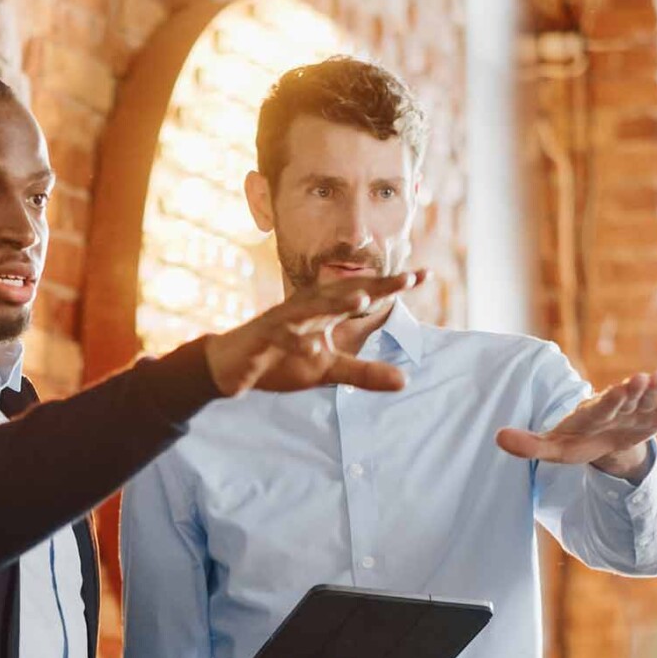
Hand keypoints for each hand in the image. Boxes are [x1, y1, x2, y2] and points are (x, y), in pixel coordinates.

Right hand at [204, 271, 426, 396]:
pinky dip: (294, 342)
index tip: (424, 276)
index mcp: (324, 311)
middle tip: (404, 279)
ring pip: (312, 309)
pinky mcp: (263, 339)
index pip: (363, 294)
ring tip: (362, 299)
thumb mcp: (327, 370)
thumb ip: (364, 373)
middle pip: (343, 293)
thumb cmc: (282, 361)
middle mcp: (306, 308)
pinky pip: (281, 339)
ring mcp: (283, 321)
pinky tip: (310, 349)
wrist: (232, 366)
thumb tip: (405, 381)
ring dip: (335, 303)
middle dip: (373, 286)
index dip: (392, 286)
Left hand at [496, 371, 656, 479]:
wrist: (599, 439)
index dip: (608, 401)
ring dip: (653, 393)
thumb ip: (528, 444)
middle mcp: (614, 408)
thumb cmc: (574, 442)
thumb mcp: (552, 448)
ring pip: (644, 401)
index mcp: (590, 414)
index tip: (616, 390)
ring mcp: (633, 412)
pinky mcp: (649, 419)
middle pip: (623, 400)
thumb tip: (497, 438)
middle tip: (640, 379)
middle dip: (631, 392)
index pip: (599, 408)